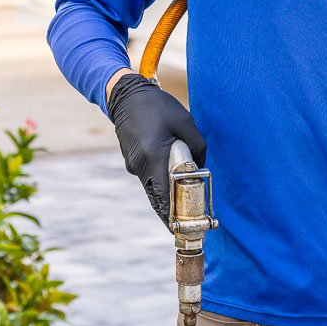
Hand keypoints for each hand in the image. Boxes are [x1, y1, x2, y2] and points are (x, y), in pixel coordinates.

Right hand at [108, 73, 206, 222]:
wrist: (126, 96)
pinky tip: (171, 188)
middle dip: (170, 214)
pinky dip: (159, 187)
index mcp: (153, 157)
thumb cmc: (157, 106)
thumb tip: (200, 165)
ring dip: (165, 200)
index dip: (172, 216)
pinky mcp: (132, 160)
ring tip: (181, 211)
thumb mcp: (185, 122)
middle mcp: (140, 166)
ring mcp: (133, 165)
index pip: (163, 196)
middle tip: (186, 226)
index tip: (180, 230)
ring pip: (151, 190)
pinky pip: (148, 179)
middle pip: (156, 198)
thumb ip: (197, 146)